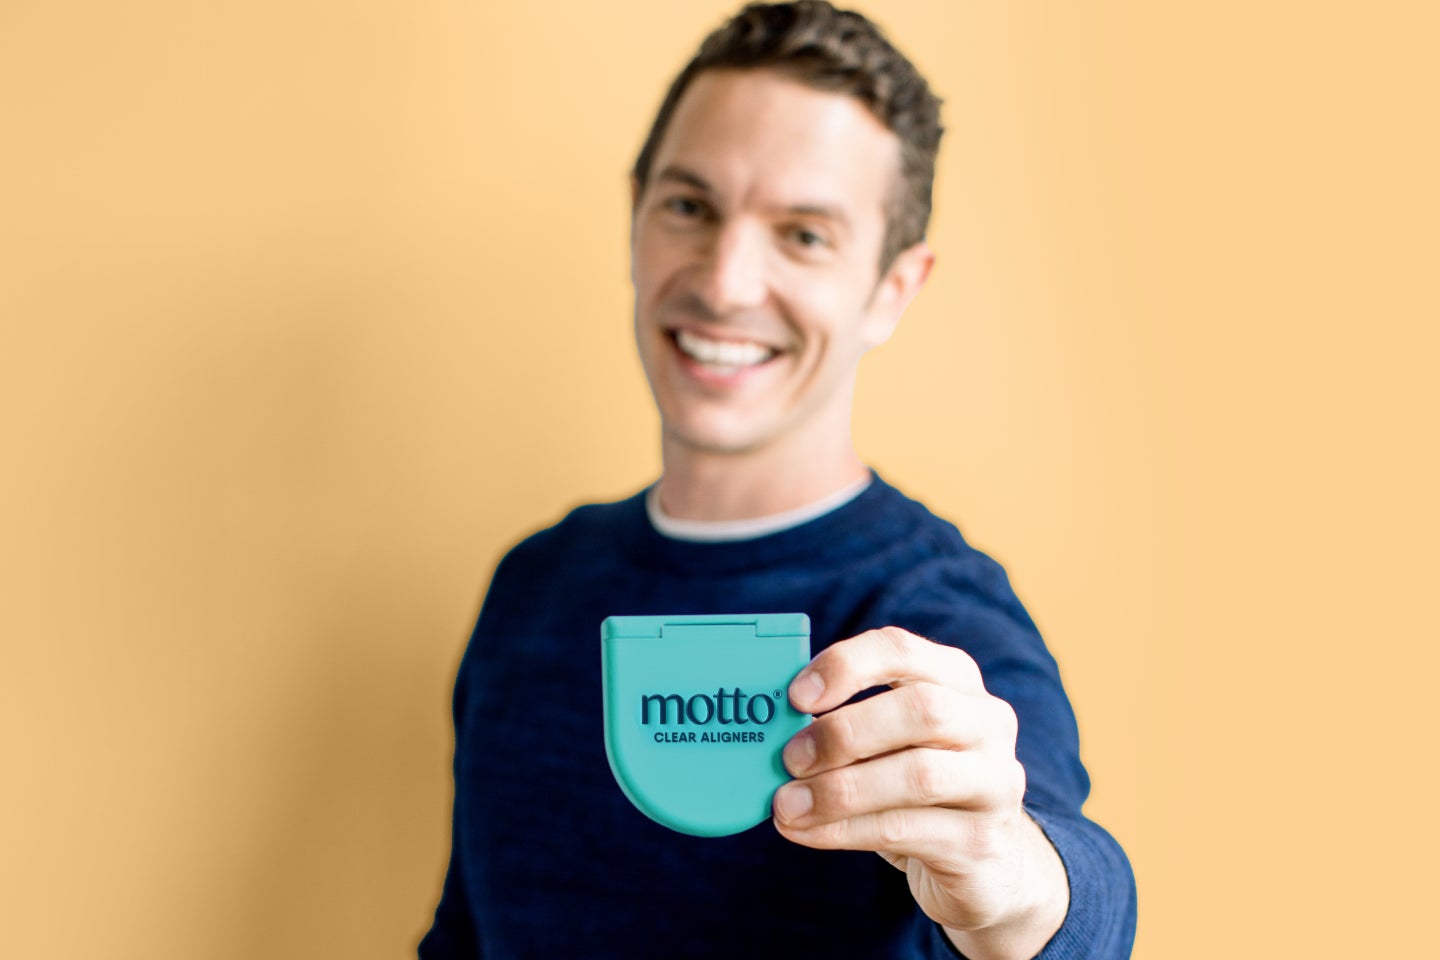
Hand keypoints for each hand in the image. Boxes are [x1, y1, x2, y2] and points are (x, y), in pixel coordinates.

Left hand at [771, 627, 1068, 959]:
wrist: (981, 862)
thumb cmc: (915, 785)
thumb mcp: (889, 742)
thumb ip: (846, 723)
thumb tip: (771, 730)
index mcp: (956, 678)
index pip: (902, 650)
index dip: (846, 665)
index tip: (796, 696)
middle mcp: (987, 721)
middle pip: (921, 709)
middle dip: (844, 733)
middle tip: (789, 758)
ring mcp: (995, 782)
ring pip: (918, 775)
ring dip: (840, 790)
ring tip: (787, 805)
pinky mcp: (982, 841)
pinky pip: (906, 830)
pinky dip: (845, 831)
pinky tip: (806, 831)